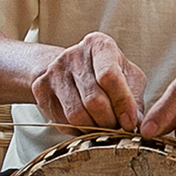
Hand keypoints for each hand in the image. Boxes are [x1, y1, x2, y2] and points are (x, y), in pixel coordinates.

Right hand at [31, 32, 146, 132]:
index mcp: (99, 44)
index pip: (109, 76)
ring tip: (103, 127)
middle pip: (93, 100)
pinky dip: (78, 130)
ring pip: (76, 115)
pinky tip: (86, 123)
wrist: (70, 67)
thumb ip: (134, 98)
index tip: (129, 121)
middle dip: (109, 122)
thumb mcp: (128, 77)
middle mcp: (74, 54)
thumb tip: (135, 124)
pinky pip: (62, 121)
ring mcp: (54, 70)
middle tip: (116, 128)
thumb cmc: (107, 72)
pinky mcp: (40, 88)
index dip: (122, 103)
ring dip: (94, 129)